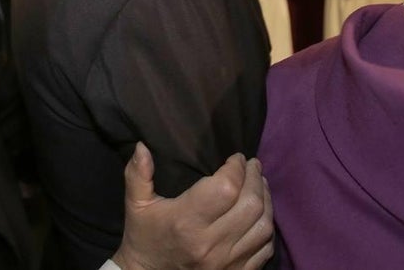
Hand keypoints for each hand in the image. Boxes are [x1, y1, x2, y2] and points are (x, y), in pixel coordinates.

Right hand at [111, 143, 273, 269]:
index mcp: (186, 222)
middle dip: (255, 178)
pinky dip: (266, 227)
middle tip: (252, 165)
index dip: (236, 168)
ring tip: (259, 184)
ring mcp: (227, 262)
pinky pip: (265, 248)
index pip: (226, 188)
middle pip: (250, 204)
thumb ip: (137, 174)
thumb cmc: (143, 236)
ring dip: (266, 200)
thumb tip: (141, 145)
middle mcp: (210, 243)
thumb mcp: (136, 205)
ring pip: (263, 226)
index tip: (236, 158)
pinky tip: (261, 213)